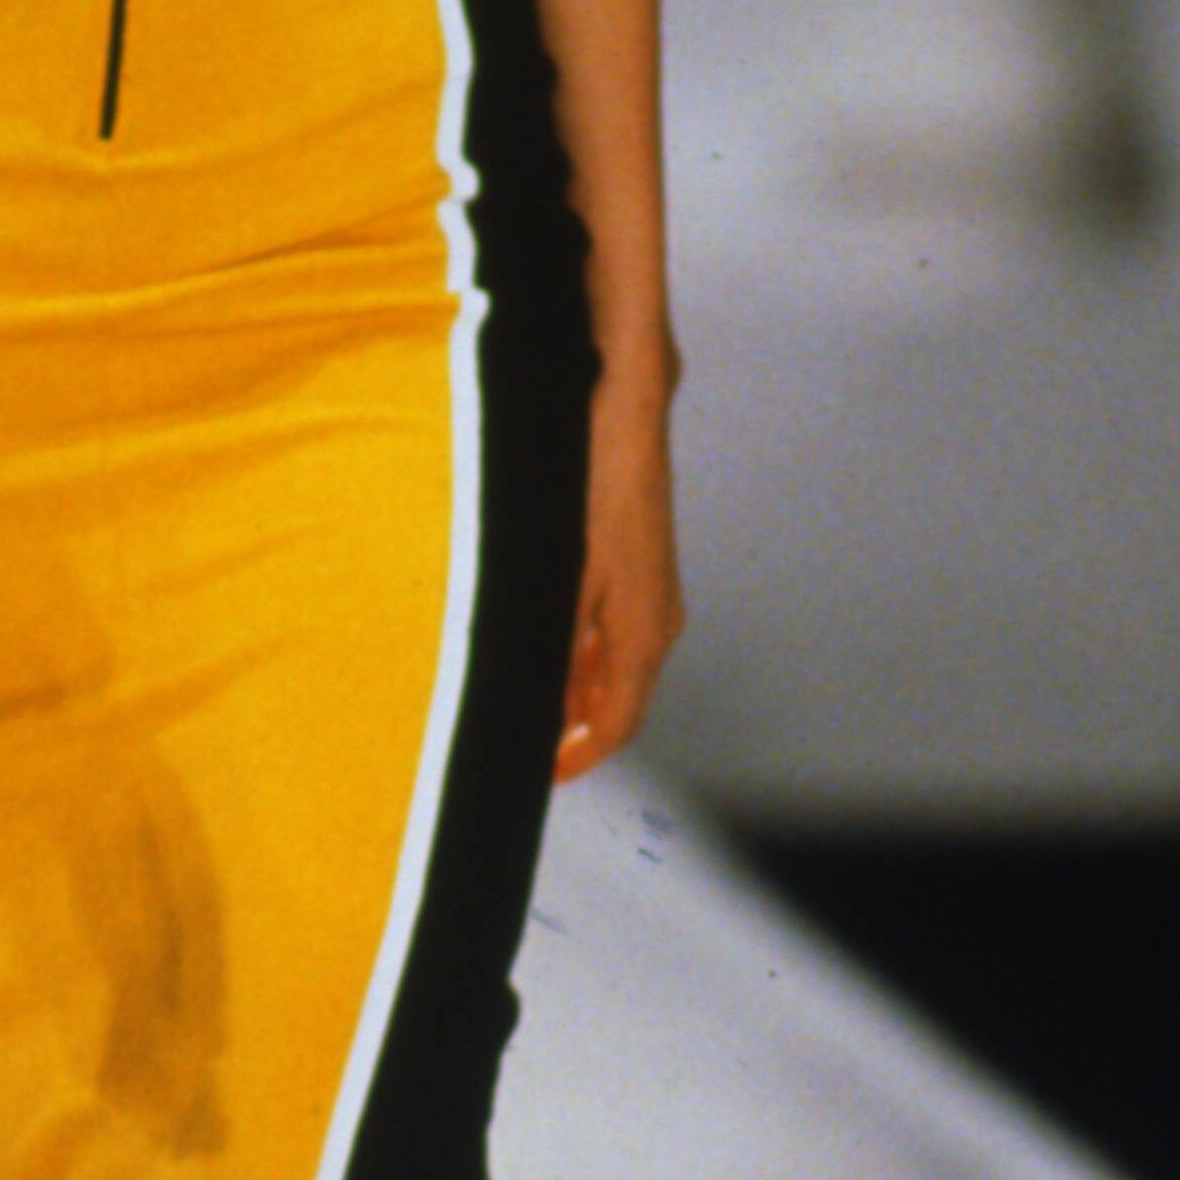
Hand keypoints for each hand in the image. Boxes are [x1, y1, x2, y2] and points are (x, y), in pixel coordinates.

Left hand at [556, 373, 683, 781]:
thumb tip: (540, 703)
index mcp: (644, 632)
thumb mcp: (561, 576)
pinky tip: (543, 639)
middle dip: (573, 725)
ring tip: (523, 694)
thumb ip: (552, 646)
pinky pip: (609, 626)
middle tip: (523, 739)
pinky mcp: (635, 561)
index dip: (581, 757)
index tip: (545, 775)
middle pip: (618, 696)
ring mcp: (648, 588)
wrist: (622, 405)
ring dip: (573, 684)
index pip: (617, 722)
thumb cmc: (596, 479)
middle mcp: (656, 617)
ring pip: (612, 660)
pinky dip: (578, 647)